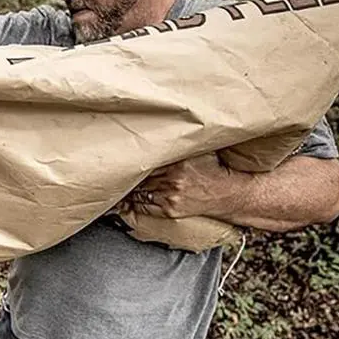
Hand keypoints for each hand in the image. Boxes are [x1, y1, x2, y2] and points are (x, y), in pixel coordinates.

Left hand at [119, 153, 239, 219]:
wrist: (229, 193)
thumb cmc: (213, 169)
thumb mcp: (199, 150)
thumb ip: (180, 143)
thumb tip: (161, 130)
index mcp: (178, 161)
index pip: (147, 159)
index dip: (131, 158)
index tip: (117, 155)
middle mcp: (173, 178)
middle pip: (140, 175)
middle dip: (127, 173)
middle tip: (110, 170)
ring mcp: (170, 195)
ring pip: (139, 191)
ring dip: (126, 188)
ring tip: (112, 184)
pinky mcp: (169, 209)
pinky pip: (144, 206)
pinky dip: (132, 202)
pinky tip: (122, 199)